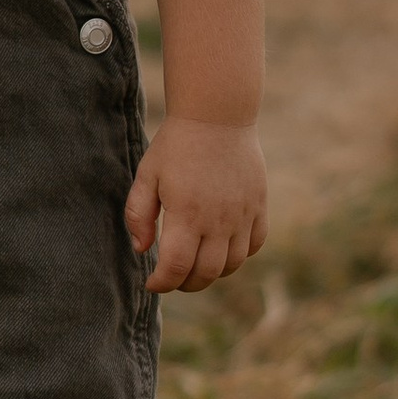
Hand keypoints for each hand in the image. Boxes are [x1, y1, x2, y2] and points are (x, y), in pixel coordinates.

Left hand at [124, 116, 266, 294]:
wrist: (217, 115)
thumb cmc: (176, 145)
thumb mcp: (147, 175)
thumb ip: (138, 215)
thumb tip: (142, 250)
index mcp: (186, 214)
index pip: (176, 268)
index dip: (162, 283)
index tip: (152, 282)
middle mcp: (218, 220)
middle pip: (205, 273)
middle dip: (185, 283)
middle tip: (172, 278)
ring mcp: (242, 214)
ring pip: (232, 264)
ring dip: (212, 273)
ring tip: (196, 265)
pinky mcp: (259, 206)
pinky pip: (254, 244)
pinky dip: (239, 255)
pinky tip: (222, 248)